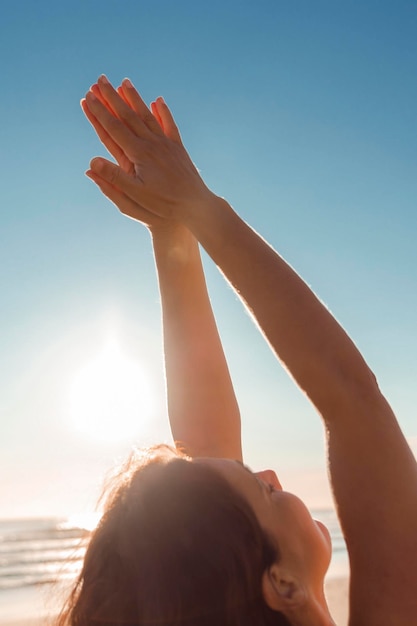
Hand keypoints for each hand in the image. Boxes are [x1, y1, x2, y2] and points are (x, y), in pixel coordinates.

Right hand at [81, 76, 211, 222]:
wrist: (196, 207)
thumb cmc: (163, 205)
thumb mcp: (135, 197)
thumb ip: (113, 179)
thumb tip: (91, 163)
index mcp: (139, 154)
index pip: (114, 128)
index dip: (99, 112)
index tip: (88, 96)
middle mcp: (152, 144)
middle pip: (128, 115)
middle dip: (112, 97)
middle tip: (100, 79)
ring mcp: (166, 144)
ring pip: (147, 115)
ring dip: (134, 98)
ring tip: (125, 82)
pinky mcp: (178, 148)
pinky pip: (169, 125)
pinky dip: (162, 112)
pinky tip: (158, 101)